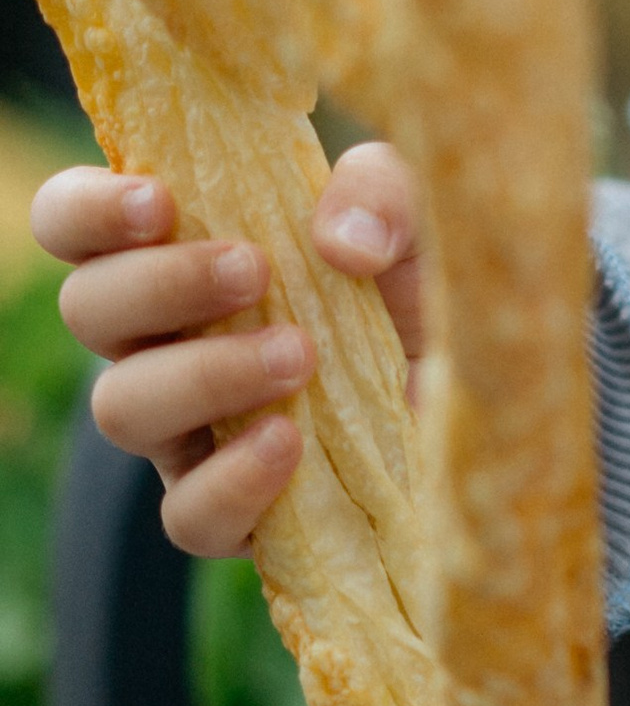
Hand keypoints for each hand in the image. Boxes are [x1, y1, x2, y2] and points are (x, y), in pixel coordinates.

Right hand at [34, 143, 428, 557]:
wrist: (480, 406)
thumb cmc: (422, 301)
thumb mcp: (419, 223)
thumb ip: (382, 192)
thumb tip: (341, 240)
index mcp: (180, 255)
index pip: (74, 223)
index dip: (87, 210)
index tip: (159, 201)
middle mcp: (165, 342)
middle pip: (87, 309)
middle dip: (161, 283)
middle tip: (256, 270)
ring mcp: (188, 432)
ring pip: (119, 407)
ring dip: (202, 372)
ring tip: (299, 355)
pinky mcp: (232, 513)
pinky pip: (186, 513)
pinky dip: (231, 478)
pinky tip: (292, 441)